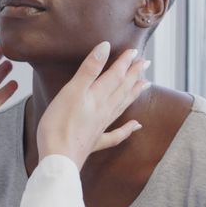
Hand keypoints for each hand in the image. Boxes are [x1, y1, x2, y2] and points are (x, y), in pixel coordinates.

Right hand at [37, 42, 150, 167]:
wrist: (59, 159)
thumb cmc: (60, 125)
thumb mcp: (72, 91)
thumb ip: (90, 69)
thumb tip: (106, 47)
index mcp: (98, 97)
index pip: (116, 75)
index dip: (125, 62)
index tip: (134, 50)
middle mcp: (104, 110)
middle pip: (123, 89)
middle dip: (134, 75)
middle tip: (146, 63)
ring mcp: (101, 127)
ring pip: (122, 107)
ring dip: (133, 94)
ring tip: (145, 85)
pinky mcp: (94, 141)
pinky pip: (116, 134)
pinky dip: (128, 129)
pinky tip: (136, 126)